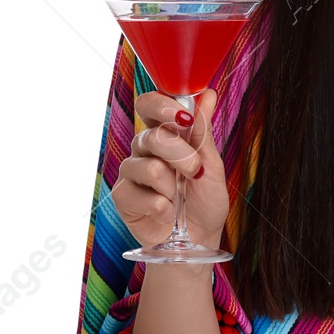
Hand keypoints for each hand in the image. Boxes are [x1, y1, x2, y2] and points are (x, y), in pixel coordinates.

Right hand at [110, 88, 229, 249]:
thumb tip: (207, 94)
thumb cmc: (204, 200)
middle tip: (194, 171)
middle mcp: (143, 148)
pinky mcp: (122, 196)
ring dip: (174, 186)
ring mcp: (130, 171)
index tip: (182, 118)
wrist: (198, 239)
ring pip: (150, 167)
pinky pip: (141, 195)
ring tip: (180, 198)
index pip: (148, 104)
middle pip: (153, 135)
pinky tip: (167, 213)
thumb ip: (203, 131)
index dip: (161, 106)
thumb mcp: (211, 164)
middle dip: (181, 155)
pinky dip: (162, 207)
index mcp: (164, 133)